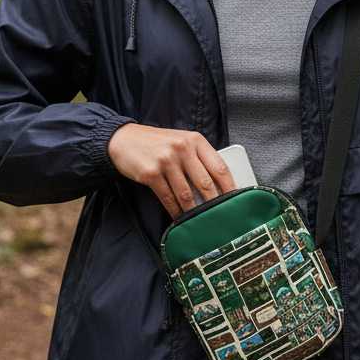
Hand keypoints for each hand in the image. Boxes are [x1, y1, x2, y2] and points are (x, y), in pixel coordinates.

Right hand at [107, 124, 235, 216]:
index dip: (230, 186)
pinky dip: (175, 211)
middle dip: (214, 203)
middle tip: (219, 216)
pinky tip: (180, 216)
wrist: (124, 139)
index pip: (220, 166)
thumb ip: (198, 158)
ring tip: (199, 220)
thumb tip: (218, 185)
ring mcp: (166, 161)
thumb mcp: (181, 142)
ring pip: (186, 194)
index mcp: (195, 140)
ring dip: (193, 210)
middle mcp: (182, 148)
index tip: (236, 200)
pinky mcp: (151, 173)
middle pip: (206, 183)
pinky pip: (168, 198)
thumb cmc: (157, 144)